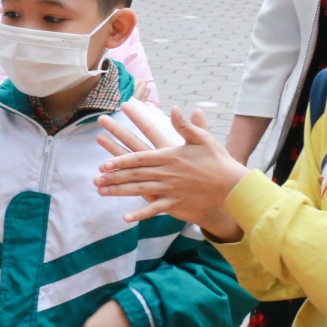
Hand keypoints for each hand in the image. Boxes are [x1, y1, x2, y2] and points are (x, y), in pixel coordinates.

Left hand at [95, 101, 246, 241]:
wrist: (232, 185)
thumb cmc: (217, 160)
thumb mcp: (202, 138)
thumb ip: (185, 125)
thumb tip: (175, 108)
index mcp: (170, 156)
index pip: (139, 157)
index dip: (120, 160)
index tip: (104, 163)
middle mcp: (166, 173)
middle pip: (134, 174)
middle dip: (113, 176)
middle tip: (95, 178)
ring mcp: (170, 189)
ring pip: (139, 190)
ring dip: (119, 192)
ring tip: (101, 192)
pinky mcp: (175, 203)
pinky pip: (155, 209)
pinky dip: (140, 215)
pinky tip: (125, 218)